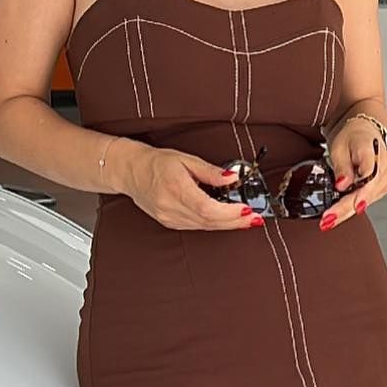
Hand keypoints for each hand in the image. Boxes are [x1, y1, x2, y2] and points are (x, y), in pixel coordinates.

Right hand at [120, 146, 260, 232]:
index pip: (207, 209)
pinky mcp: (170, 223)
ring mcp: (169, 218)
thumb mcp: (186, 159)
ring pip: (205, 227)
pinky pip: (197, 227)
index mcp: (175, 189)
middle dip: (236, 221)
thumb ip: (211, 171)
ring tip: (246, 219)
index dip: (230, 213)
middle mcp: (171, 207)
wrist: (131, 171)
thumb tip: (232, 177)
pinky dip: (215, 224)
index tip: (247, 210)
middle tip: (255, 219)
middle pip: (209, 222)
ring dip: (228, 225)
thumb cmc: (156, 162)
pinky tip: (227, 219)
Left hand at [322, 119, 386, 232]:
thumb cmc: (352, 137)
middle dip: (346, 208)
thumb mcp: (339, 147)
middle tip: (328, 220)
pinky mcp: (382, 186)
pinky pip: (367, 200)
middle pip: (367, 192)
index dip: (362, 193)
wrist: (364, 132)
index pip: (370, 175)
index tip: (352, 205)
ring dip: (347, 211)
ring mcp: (386, 177)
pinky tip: (339, 214)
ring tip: (329, 220)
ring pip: (367, 200)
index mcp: (373, 151)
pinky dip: (352, 208)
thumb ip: (342, 166)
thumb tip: (342, 185)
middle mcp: (384, 166)